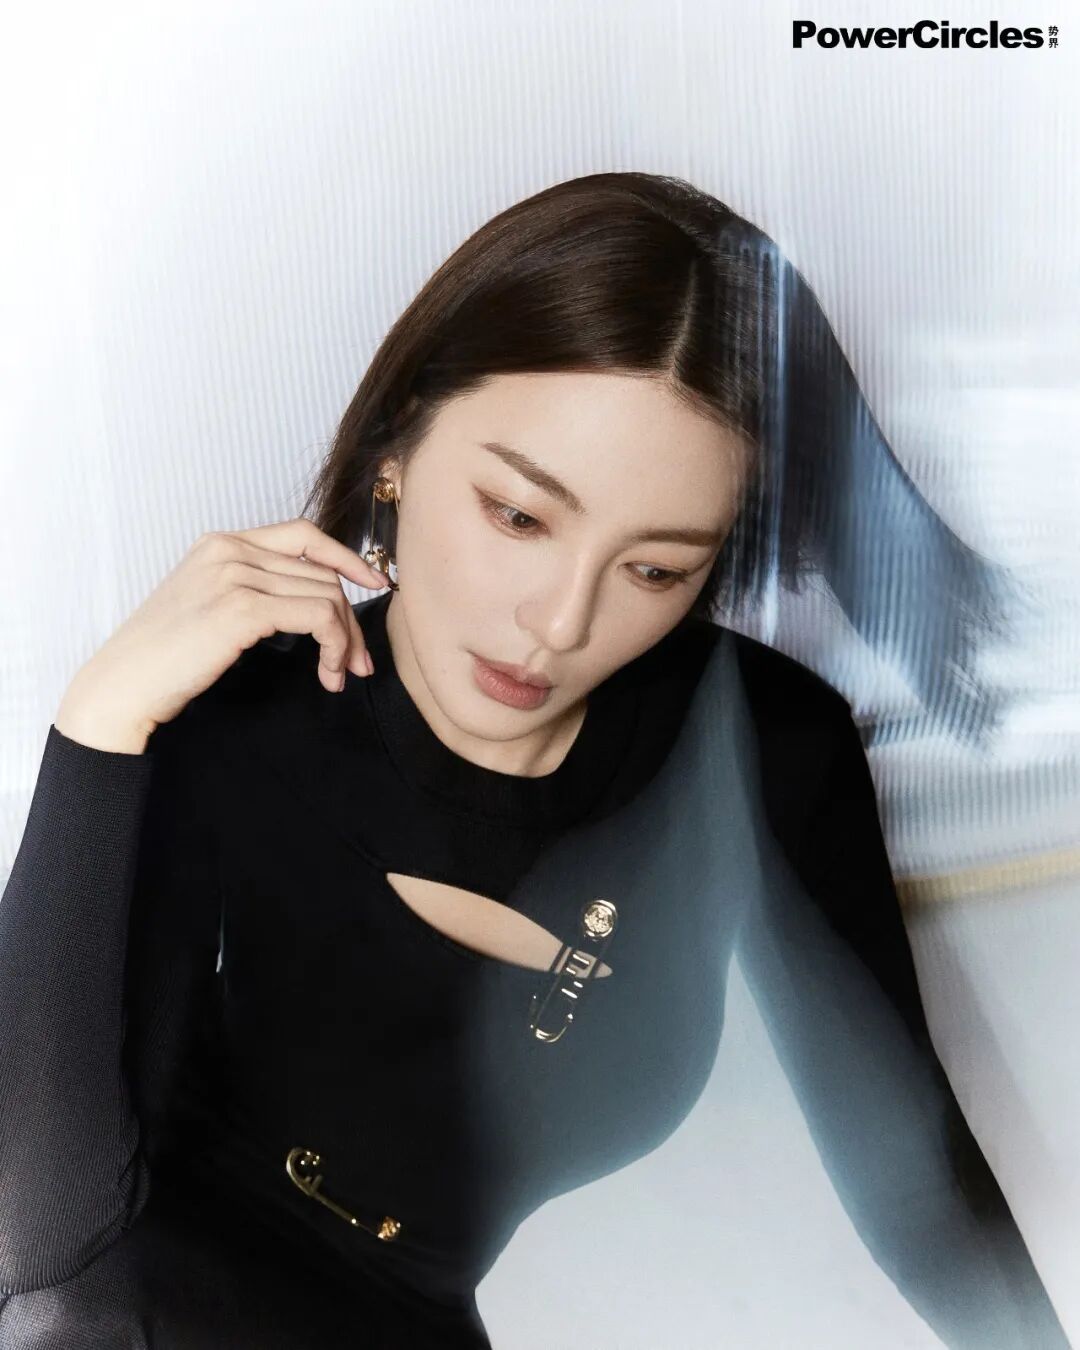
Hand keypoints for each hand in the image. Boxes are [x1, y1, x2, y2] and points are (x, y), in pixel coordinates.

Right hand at [55, 518, 389, 751]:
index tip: (373, 583)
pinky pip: (318, 617)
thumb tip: (311, 601)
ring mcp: (235, 575)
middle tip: (356, 662)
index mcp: (221, 542)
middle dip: (350, 619)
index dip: (346, 556)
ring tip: (337, 674)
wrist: (124, 684)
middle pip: (321, 571)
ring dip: (344, 640)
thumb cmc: (165, 657)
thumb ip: (251, 589)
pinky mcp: (242, 609)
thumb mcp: (208, 605)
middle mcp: (229, 549)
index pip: (303, 534)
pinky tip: (326, 673)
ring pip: (327, 595)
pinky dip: (334, 646)